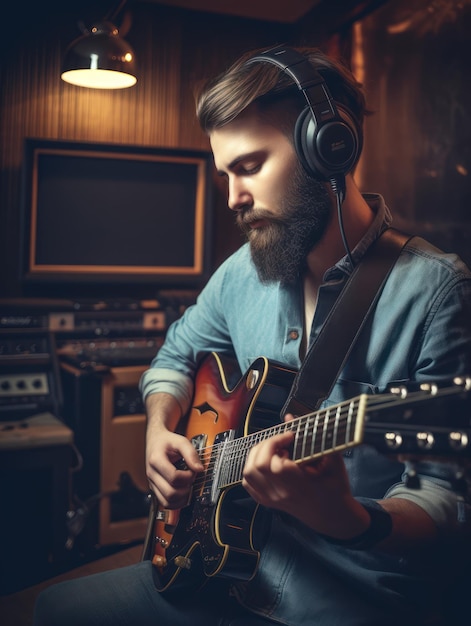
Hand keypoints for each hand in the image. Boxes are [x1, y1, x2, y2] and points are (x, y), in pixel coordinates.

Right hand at [145, 393, 202, 509]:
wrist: (155, 441)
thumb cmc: (167, 441)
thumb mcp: (180, 441)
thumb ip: (191, 453)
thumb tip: (199, 469)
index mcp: (156, 460)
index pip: (174, 477)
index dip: (188, 476)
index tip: (193, 470)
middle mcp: (151, 474)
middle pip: (170, 493)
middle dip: (186, 489)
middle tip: (191, 479)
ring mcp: (152, 483)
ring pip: (167, 502)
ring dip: (182, 498)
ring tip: (188, 487)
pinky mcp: (154, 488)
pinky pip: (164, 503)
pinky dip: (176, 503)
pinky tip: (183, 493)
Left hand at [241, 414, 369, 537]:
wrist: (333, 517)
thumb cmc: (335, 488)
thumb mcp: (332, 461)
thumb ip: (313, 437)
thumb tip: (289, 417)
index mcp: (300, 485)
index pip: (275, 463)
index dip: (278, 442)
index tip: (291, 436)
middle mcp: (282, 493)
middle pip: (257, 465)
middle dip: (266, 445)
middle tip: (281, 441)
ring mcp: (272, 499)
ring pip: (249, 473)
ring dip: (257, 454)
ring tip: (274, 451)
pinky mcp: (268, 502)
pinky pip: (248, 483)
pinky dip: (252, 467)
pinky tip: (267, 462)